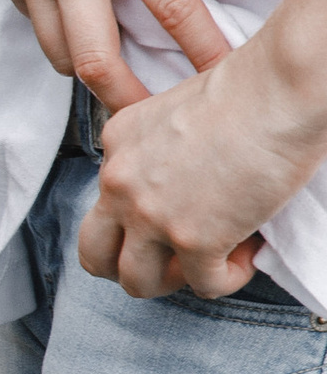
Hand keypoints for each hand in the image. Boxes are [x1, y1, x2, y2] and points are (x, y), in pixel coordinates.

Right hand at [0, 0, 237, 107]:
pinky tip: (86, 22)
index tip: (223, 80)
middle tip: (159, 119)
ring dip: (94, 73)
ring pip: (59, 54)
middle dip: (131, 101)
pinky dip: (62, 35)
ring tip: (125, 78)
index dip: (201, 51)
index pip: (170, 7)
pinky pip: (35, 23)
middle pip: (96, 61)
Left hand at [78, 38, 320, 300]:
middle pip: (94, 253)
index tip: (184, 207)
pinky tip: (247, 252)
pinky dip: (228, 278)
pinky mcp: (193, 239)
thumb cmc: (248, 87)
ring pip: (135, 281)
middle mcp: (120, 182)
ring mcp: (151, 215)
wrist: (278, 87)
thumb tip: (185, 187)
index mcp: (115, 143)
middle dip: (127, 266)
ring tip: (208, 261)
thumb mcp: (177, 110)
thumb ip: (161, 150)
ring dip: (173, 280)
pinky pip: (204, 286)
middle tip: (169, 259)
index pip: (106, 199)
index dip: (143, 215)